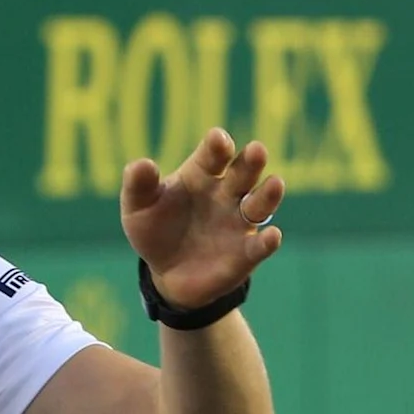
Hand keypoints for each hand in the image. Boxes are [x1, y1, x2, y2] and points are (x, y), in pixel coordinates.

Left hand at [121, 128, 283, 313]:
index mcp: (201, 174)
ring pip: (260, 203)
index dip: (217, 145)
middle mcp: (226, 193)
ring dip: (269, 194)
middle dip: (251, 161)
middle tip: (257, 150)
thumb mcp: (138, 207)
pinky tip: (272, 236)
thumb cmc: (154, 229)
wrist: (166, 273)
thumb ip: (138, 185)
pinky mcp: (246, 253)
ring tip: (275, 184)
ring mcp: (239, 222)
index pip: (213, 154)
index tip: (218, 140)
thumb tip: (141, 164)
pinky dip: (268, 241)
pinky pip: (260, 246)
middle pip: (244, 172)